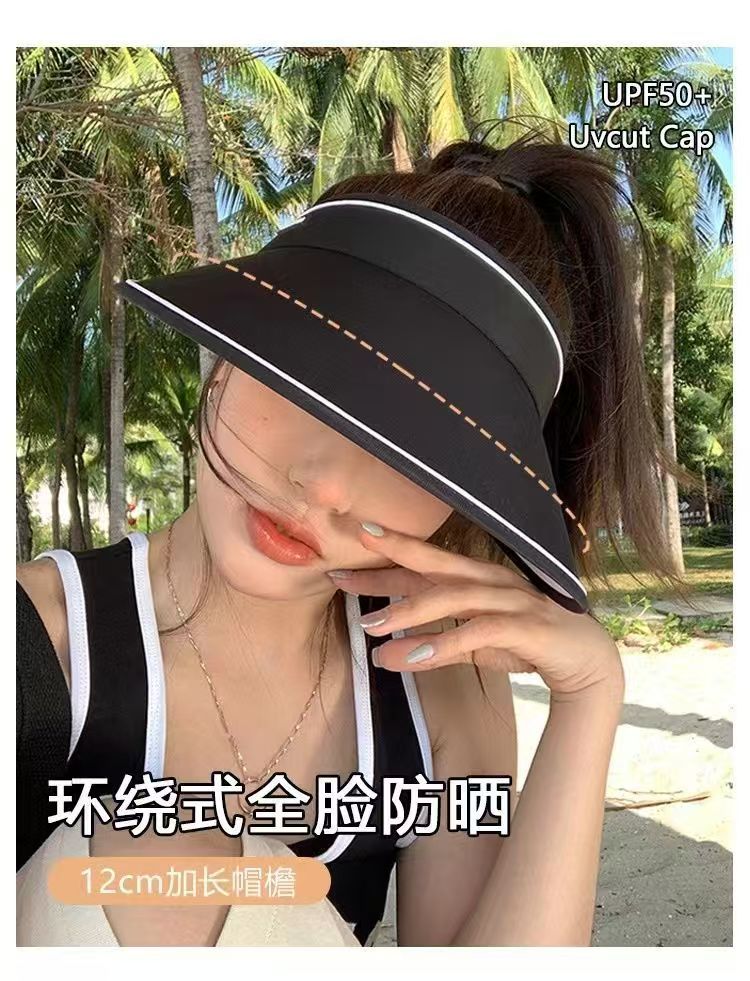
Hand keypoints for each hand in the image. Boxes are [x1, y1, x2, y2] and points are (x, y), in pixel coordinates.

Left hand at [329, 521, 623, 700]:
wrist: (588, 663)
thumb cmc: (525, 644)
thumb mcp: (471, 646)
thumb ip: (431, 646)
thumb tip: (383, 657)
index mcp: (478, 579)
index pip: (425, 565)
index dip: (387, 558)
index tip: (348, 550)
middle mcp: (491, 582)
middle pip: (436, 564)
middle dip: (392, 558)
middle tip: (348, 562)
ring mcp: (510, 601)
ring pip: (452, 597)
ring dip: (409, 612)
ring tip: (372, 629)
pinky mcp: (526, 626)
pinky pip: (479, 632)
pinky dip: (445, 643)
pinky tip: (413, 657)